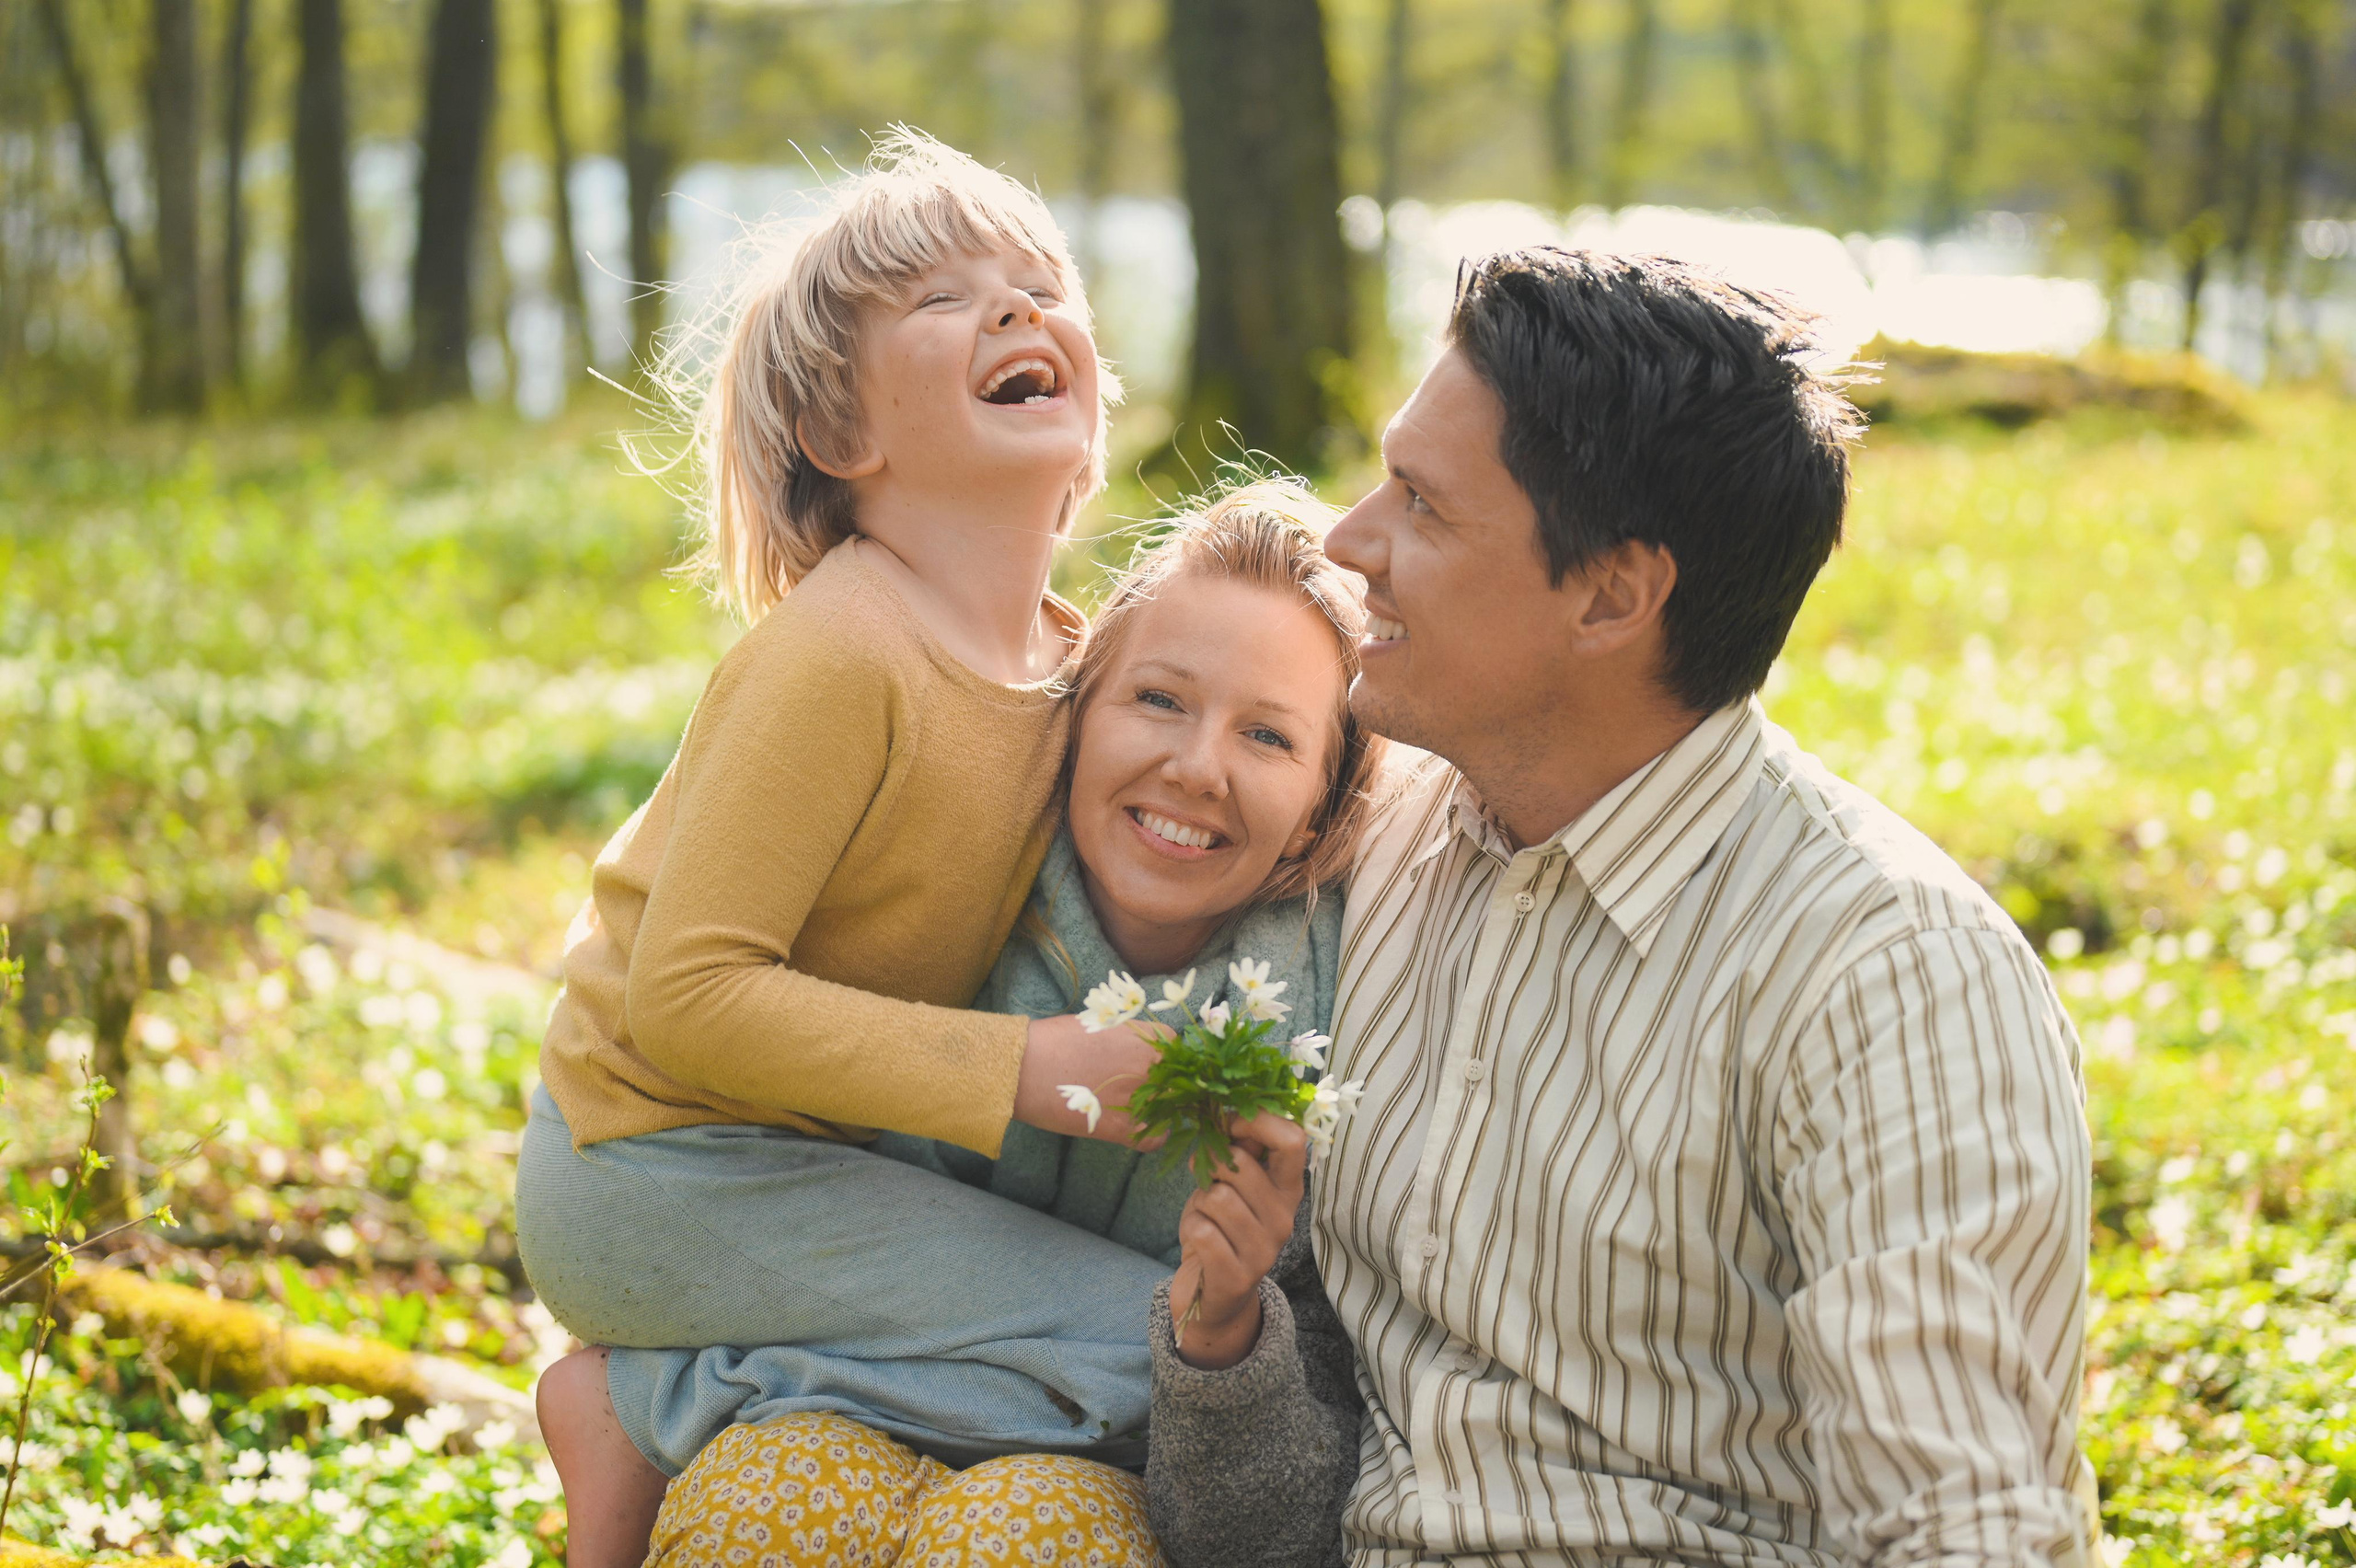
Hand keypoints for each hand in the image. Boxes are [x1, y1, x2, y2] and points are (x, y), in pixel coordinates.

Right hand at [1013, 1013, 1164, 1145]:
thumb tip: (1137, 1046)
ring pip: (1169, 1110)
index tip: (1156, 1066)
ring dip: (1160, 1110)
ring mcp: (1138, 1098)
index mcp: (1146, 1037)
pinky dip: (1153, 1137)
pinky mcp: (1120, 1128)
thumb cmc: (1055, 1038)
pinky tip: (1139, 1130)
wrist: (1024, 1066)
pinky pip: (1154, 1139)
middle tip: (1143, 1088)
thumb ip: (1126, 1035)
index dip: (1167, 1060)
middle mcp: (1149, 1067)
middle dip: (1165, 1086)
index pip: (1177, 1050)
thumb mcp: (1099, 1023)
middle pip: (1177, 1081)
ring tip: (1140, 1109)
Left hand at [1170, 1112, 1306, 1369]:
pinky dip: (1192, 1229)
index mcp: (1288, 1190)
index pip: (1293, 1140)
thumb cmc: (1219, 1228)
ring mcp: (1263, 1252)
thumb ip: (1239, 1148)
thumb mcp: (1232, 1184)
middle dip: (1211, 1162)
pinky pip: (1203, 1232)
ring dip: (1200, 1202)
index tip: (1227, 1120)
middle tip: (1205, 1175)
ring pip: (1218, 1197)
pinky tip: (1199, 1240)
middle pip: (1242, 1165)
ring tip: (1205, 1215)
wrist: (1210, 1296)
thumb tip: (1231, 1106)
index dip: (1256, 1120)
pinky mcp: (1237, 1278)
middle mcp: (1284, 1219)